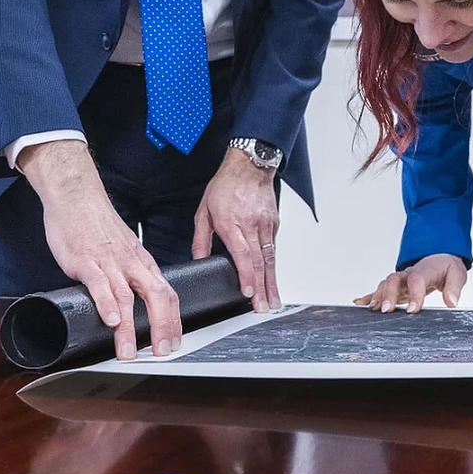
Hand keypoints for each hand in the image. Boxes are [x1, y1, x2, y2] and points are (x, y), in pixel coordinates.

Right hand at [19, 140, 180, 360]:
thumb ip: (128, 274)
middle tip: (163, 352)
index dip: (173, 319)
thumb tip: (132, 302)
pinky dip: (106, 304)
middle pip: (156, 295)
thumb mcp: (122, 250)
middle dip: (162, 326)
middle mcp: (131, 263)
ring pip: (126, 296)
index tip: (175, 342)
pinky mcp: (86, 261)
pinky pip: (100, 284)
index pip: (167, 292)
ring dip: (129, 328)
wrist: (77, 197)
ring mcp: (109, 262)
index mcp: (141, 262)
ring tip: (129, 352)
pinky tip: (110, 321)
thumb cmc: (98, 226)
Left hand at [193, 147, 279, 312]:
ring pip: (270, 258)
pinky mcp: (274, 223)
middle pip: (260, 262)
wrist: (249, 165)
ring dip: (272, 282)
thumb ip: (201, 239)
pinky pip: (273, 248)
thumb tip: (199, 260)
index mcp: (232, 223)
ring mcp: (266, 224)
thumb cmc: (226, 185)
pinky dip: (273, 265)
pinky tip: (273, 279)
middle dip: (263, 288)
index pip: (243, 254)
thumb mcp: (204, 211)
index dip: (247, 276)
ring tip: (273, 301)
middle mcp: (252, 225)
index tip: (249, 293)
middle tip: (264, 308)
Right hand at [353, 253, 466, 313]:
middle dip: (389, 295)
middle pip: (394, 280)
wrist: (440, 258)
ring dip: (378, 296)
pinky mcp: (396, 286)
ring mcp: (401, 279)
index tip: (413, 310)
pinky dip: (369, 296)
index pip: (417, 280)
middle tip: (387, 310)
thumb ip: (454, 288)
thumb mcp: (457, 274)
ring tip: (372, 309)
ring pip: (385, 284)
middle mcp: (409, 273)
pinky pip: (381, 289)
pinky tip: (360, 303)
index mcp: (425, 270)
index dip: (414, 294)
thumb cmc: (446, 266)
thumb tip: (451, 302)